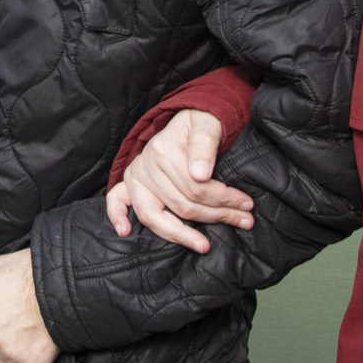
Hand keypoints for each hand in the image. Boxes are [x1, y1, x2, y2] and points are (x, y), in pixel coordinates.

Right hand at [103, 109, 254, 251]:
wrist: (189, 117)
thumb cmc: (201, 123)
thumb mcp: (209, 124)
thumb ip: (205, 144)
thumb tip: (200, 174)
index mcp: (163, 150)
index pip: (195, 187)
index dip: (224, 199)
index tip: (246, 204)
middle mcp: (146, 165)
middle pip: (181, 205)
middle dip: (215, 216)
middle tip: (243, 221)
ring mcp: (136, 176)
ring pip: (157, 216)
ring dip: (182, 234)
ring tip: (204, 245)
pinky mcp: (129, 183)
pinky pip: (116, 200)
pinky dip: (117, 215)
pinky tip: (125, 230)